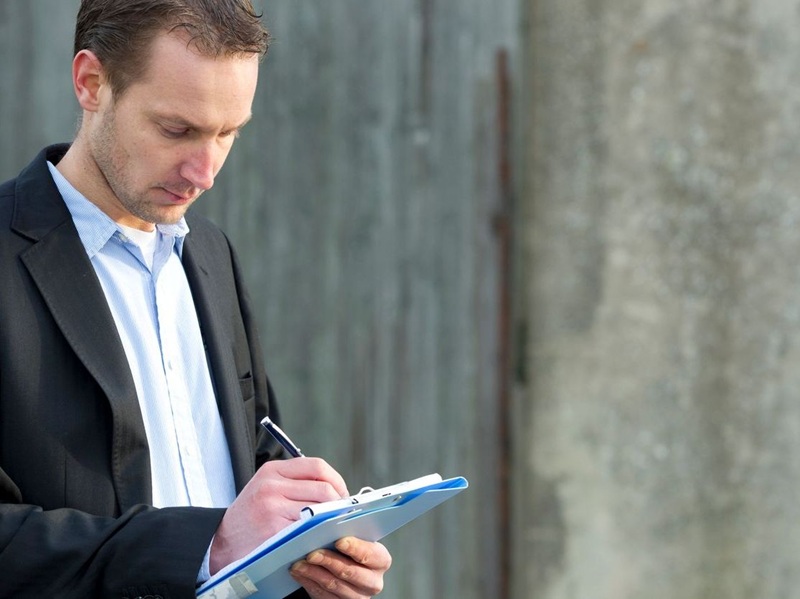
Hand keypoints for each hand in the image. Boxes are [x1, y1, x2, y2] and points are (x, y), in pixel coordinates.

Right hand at [210, 458, 348, 573]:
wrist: (222, 542)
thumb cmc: (251, 515)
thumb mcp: (267, 487)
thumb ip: (295, 481)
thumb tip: (335, 487)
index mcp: (272, 470)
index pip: (317, 466)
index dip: (336, 479)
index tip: (342, 493)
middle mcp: (272, 486)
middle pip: (324, 488)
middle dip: (339, 502)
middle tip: (341, 513)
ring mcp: (273, 508)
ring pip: (320, 509)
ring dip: (331, 519)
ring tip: (331, 524)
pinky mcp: (274, 531)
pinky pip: (309, 529)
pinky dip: (319, 533)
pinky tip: (318, 536)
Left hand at [291, 537, 391, 597]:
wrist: (343, 568)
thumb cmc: (348, 547)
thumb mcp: (354, 537)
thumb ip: (349, 528)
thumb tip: (334, 513)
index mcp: (380, 560)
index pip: (371, 555)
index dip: (355, 548)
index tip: (339, 541)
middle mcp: (373, 581)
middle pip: (350, 573)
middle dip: (329, 562)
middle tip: (311, 552)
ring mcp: (357, 596)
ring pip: (334, 586)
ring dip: (313, 573)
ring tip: (298, 562)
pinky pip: (322, 596)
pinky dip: (308, 582)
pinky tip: (298, 572)